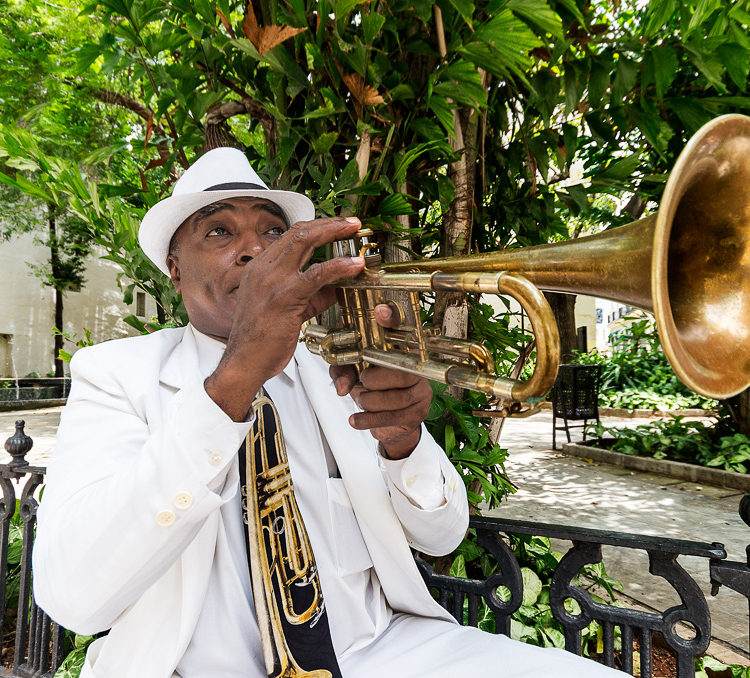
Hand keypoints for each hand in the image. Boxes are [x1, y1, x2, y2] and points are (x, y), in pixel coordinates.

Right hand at [206, 217, 363, 419]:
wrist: (243, 363)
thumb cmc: (260, 341)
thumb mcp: (288, 312)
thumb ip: (311, 297)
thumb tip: (336, 289)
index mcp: (259, 269)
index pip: (289, 237)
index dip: (316, 227)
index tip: (336, 226)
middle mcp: (263, 269)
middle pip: (298, 232)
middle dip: (328, 223)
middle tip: (351, 222)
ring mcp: (272, 280)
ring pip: (305, 242)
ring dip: (333, 231)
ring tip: (354, 229)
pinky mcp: (285, 296)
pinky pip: (316, 274)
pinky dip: (338, 266)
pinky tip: (354, 264)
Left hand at [330, 304, 432, 458]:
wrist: (391, 420)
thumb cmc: (373, 389)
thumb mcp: (352, 374)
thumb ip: (343, 373)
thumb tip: (342, 386)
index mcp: (401, 351)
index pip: (401, 329)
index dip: (392, 319)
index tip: (380, 311)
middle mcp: (416, 368)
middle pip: (402, 371)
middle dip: (376, 381)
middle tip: (363, 383)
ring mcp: (421, 391)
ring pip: (398, 398)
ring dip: (372, 403)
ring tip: (361, 401)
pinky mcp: (419, 412)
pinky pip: (395, 418)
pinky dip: (371, 421)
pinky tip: (357, 419)